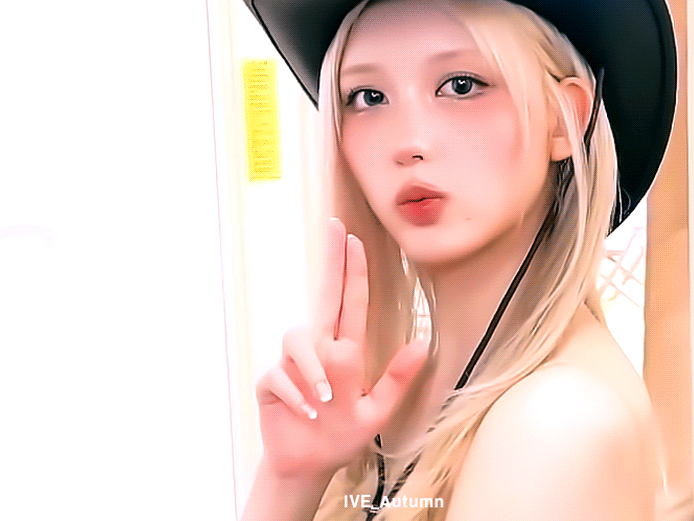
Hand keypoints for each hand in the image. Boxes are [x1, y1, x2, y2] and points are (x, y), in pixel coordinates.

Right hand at [255, 218, 428, 479]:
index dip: (352, 270)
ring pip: (297, 339)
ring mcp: (292, 364)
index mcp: (343, 351)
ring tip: (324, 399)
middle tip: (335, 228)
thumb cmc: (340, 435)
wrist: (307, 466)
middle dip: (330, 261)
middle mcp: (317, 349)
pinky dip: (296, 395)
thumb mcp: (376, 412)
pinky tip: (307, 413)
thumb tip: (422, 342)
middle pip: (322, 296)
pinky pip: (280, 376)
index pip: (349, 302)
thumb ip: (397, 379)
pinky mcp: (271, 383)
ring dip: (312, 367)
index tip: (353, 237)